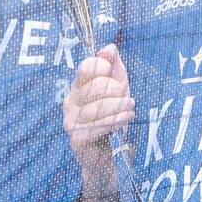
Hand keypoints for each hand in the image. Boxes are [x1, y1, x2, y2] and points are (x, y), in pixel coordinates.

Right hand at [63, 43, 132, 175]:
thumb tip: (109, 48)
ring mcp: (70, 121)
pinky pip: (97, 126)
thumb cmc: (112, 117)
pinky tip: (126, 119)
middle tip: (129, 99)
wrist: (108, 154)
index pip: (87, 67)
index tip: (119, 80)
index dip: (106, 69)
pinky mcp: (76, 139)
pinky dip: (115, 121)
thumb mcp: (117, 88)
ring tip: (131, 108)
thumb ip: (114, 66)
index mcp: (78, 86)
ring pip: (96, 108)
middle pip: (94, 87)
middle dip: (117, 91)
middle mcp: (70, 101)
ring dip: (119, 107)